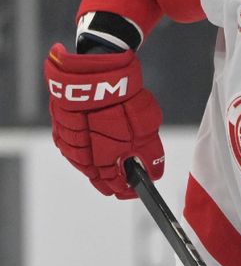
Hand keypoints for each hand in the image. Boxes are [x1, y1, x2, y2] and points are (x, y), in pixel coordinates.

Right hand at [44, 43, 163, 198]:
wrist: (94, 75)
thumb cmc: (122, 101)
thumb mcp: (146, 128)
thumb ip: (149, 154)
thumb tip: (154, 174)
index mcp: (104, 159)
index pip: (115, 186)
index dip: (126, 190)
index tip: (135, 191)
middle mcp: (83, 156)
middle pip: (97, 179)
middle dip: (112, 181)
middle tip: (123, 183)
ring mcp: (69, 143)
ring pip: (84, 164)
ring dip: (97, 166)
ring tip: (111, 166)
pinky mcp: (61, 130)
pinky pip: (74, 148)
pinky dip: (85, 151)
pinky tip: (95, 147)